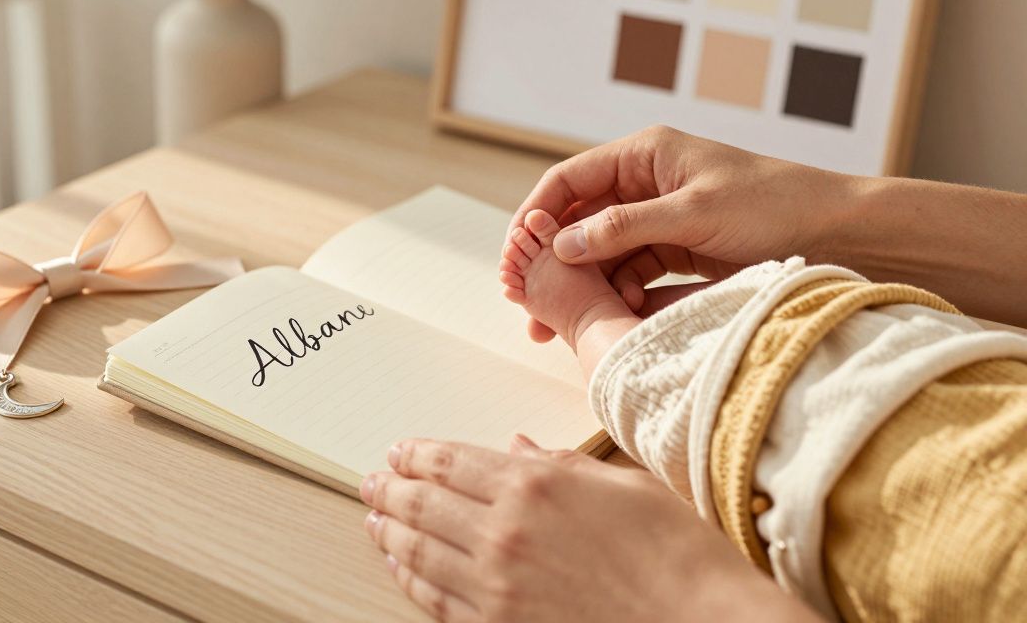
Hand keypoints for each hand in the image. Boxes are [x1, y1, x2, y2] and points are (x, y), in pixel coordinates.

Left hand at [360, 436, 817, 621]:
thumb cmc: (676, 556)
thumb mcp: (622, 484)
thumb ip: (558, 464)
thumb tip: (515, 447)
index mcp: (533, 485)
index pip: (449, 461)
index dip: (415, 455)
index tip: (400, 452)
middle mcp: (504, 532)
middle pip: (422, 504)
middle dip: (389, 490)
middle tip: (372, 483)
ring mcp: (496, 586)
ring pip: (418, 553)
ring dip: (389, 533)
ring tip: (374, 521)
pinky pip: (435, 600)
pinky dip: (411, 581)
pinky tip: (402, 570)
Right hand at [508, 126, 854, 312]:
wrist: (843, 235)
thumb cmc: (777, 206)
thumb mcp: (694, 213)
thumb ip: (624, 228)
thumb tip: (562, 245)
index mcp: (645, 155)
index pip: (568, 181)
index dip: (534, 217)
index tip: (514, 257)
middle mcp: (646, 183)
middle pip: (578, 220)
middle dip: (549, 259)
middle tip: (524, 302)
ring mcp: (661, 218)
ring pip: (601, 253)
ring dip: (580, 285)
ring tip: (555, 325)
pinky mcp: (678, 251)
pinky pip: (632, 274)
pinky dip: (616, 296)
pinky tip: (607, 320)